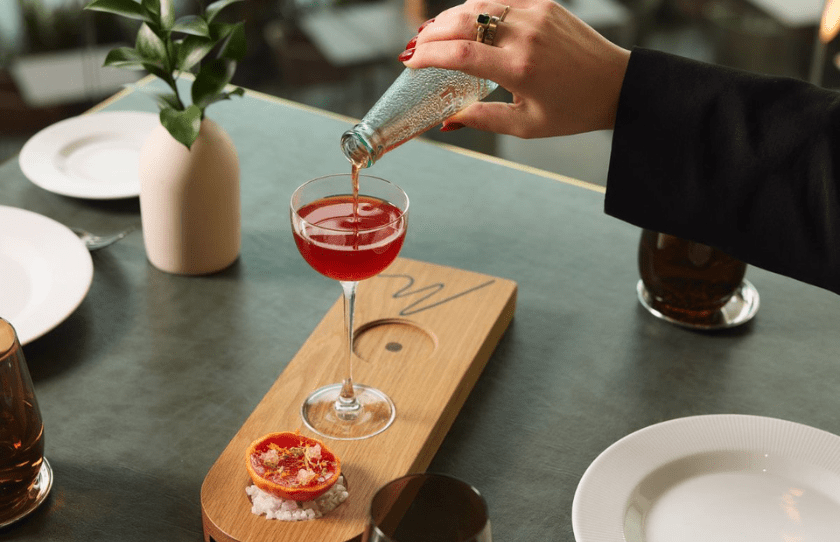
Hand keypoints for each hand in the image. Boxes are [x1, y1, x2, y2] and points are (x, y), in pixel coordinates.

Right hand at [400, 0, 630, 137]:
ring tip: (430, 34)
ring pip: (478, 5)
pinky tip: (461, 21)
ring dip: (449, 18)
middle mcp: (526, 35)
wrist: (615, 85)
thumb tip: (446, 120)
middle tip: (412, 48)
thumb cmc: (572, 110)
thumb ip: (483, 119)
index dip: (428, 56)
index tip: (410, 63)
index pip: (460, 54)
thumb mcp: (526, 125)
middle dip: (430, 34)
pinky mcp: (544, 4)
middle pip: (462, 22)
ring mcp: (536, 14)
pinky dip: (474, 9)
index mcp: (521, 68)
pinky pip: (498, 1)